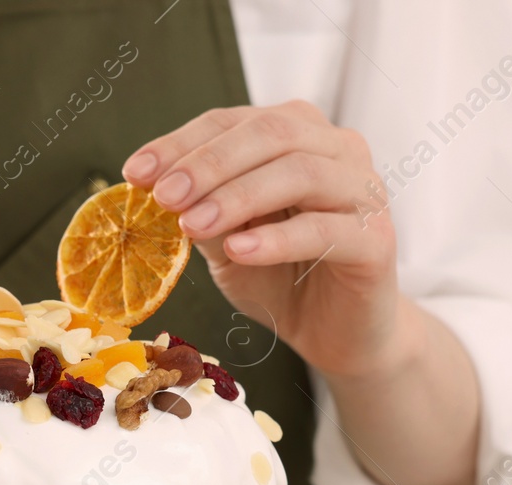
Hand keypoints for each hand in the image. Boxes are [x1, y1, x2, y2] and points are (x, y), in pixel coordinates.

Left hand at [122, 101, 412, 382]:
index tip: (135, 173)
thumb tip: (155, 192)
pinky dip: (276, 238)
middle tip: (163, 197)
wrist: (338, 335)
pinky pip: (325, 229)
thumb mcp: (227, 241)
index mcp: (298, 135)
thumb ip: (201, 212)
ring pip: (301, 172)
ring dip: (238, 197)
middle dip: (209, 164)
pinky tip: (239, 250)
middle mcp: (338, 150)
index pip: (234, 121)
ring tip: (192, 225)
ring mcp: (363, 191)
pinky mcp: (376, 239)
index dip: (181, 142)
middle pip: (272, 134)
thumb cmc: (281, 279)